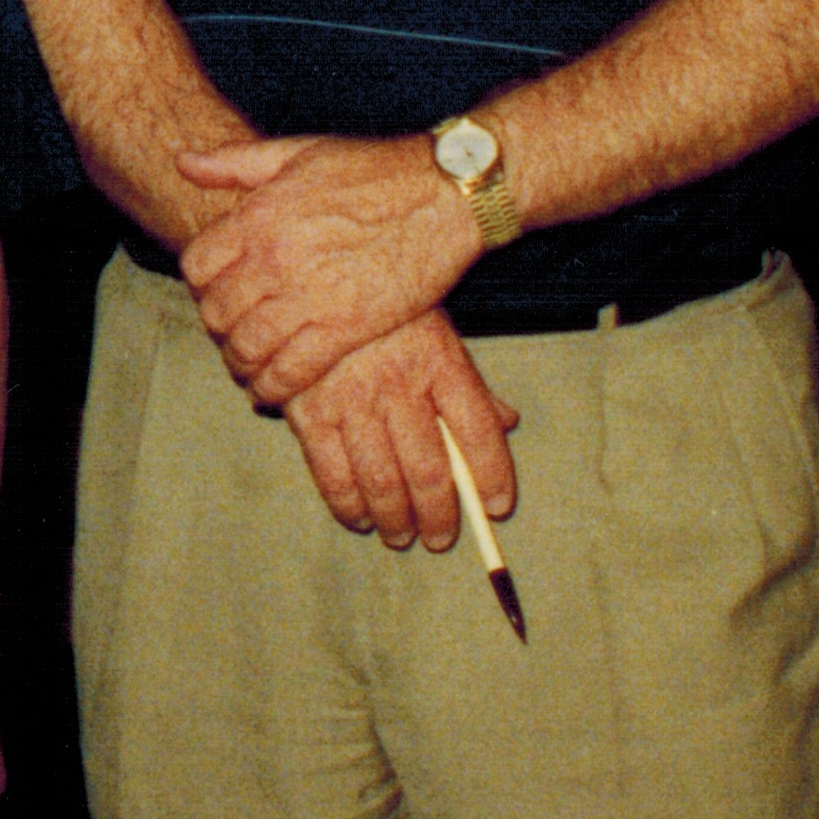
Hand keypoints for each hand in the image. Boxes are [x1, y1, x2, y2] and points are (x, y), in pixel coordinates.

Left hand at [174, 132, 475, 407]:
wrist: (444, 193)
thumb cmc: (376, 170)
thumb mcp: (299, 151)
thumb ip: (236, 162)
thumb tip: (184, 162)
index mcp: (259, 215)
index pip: (197, 266)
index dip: (201, 285)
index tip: (217, 293)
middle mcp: (274, 258)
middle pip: (217, 313)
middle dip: (219, 330)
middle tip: (234, 335)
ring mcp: (308, 296)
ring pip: (248, 348)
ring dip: (242, 365)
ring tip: (251, 368)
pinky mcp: (346, 328)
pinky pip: (290, 372)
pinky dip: (273, 388)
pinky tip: (274, 388)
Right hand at [281, 309, 514, 551]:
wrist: (310, 280)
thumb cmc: (383, 313)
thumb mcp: (436, 331)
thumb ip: (471, 384)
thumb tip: (508, 422)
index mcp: (439, 362)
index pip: (478, 432)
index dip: (492, 477)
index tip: (496, 507)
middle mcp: (399, 386)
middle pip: (430, 471)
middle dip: (440, 516)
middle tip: (441, 537)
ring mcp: (352, 401)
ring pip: (383, 483)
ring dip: (396, 522)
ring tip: (402, 537)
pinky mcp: (310, 413)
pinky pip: (333, 476)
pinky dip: (349, 508)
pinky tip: (360, 519)